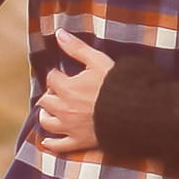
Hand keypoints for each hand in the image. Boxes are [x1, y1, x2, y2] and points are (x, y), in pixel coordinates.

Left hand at [36, 27, 115, 160]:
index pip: (52, 78)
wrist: (132, 112)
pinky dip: (50, 143)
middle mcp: (63, 108)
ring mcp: (70, 127)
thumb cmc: (116, 85)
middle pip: (45, 100)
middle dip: (50, 95)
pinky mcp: (78, 141)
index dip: (57, 75)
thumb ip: (76, 48)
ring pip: (47, 122)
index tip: (63, 74)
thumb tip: (59, 33)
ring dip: (46, 115)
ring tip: (50, 111)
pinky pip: (58, 145)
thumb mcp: (97, 61)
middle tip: (59, 92)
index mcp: (66, 88)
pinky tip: (46, 141)